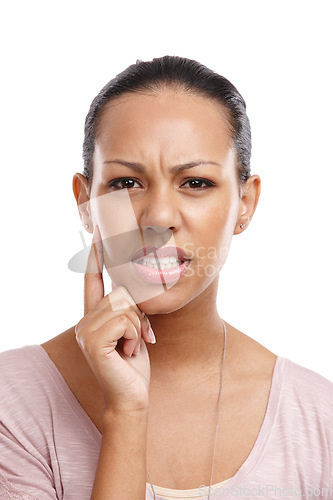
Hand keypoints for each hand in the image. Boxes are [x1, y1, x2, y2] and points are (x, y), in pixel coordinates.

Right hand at [75, 225, 155, 413]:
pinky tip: (130, 350)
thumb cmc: (134, 363)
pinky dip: (135, 334)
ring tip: (134, 345)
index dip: (95, 256)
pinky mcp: (92, 341)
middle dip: (139, 313)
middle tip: (141, 337)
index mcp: (93, 317)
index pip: (92, 280)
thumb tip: (134, 286)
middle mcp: (84, 321)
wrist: (131, 396)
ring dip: (138, 326)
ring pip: (124, 305)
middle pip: (120, 292)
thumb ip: (128, 309)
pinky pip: (125, 319)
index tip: (98, 233)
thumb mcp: (133, 329)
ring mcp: (85, 331)